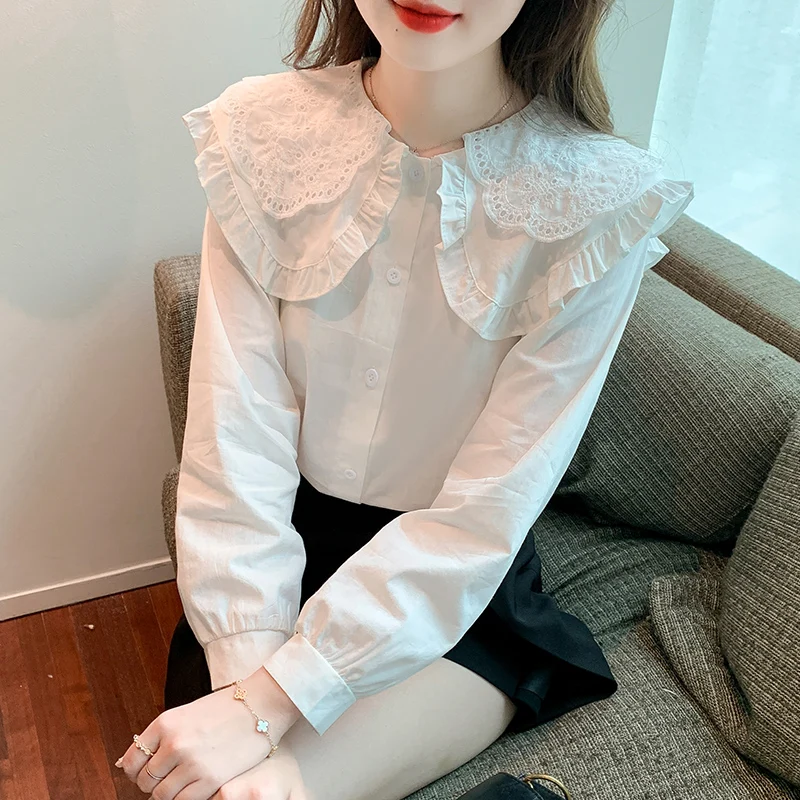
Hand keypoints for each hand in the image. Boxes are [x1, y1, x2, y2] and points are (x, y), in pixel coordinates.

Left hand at [116, 666, 302, 798]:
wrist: (261, 705)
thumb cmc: (226, 708)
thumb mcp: (187, 714)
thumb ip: (162, 736)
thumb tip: (129, 762)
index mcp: (165, 724)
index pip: (131, 761)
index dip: (135, 772)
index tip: (145, 772)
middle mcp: (174, 744)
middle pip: (145, 781)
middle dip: (152, 784)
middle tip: (166, 779)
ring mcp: (192, 763)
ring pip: (161, 796)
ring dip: (168, 794)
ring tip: (182, 784)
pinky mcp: (210, 779)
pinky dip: (184, 799)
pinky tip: (194, 788)